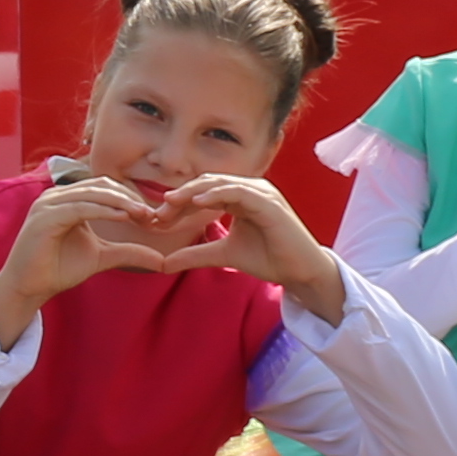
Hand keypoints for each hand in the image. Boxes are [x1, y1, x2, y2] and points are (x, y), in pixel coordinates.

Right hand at [0, 171, 225, 340]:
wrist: (29, 287)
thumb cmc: (58, 269)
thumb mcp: (102, 256)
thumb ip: (128, 252)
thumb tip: (163, 260)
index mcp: (68, 199)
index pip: (105, 187)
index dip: (131, 198)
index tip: (153, 217)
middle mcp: (56, 195)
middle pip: (102, 185)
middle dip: (130, 198)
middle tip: (153, 215)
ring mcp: (48, 204)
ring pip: (93, 193)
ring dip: (121, 202)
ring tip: (144, 216)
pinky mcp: (45, 217)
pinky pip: (80, 207)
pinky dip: (104, 211)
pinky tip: (124, 218)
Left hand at [153, 171, 347, 321]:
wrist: (299, 271)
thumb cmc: (267, 258)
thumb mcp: (223, 255)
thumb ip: (196, 254)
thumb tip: (163, 263)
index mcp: (238, 197)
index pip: (202, 192)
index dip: (178, 204)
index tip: (157, 219)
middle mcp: (249, 190)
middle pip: (206, 184)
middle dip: (180, 197)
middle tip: (158, 213)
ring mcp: (260, 193)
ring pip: (219, 183)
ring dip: (192, 193)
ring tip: (171, 204)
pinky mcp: (269, 203)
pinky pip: (239, 192)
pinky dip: (217, 194)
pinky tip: (198, 202)